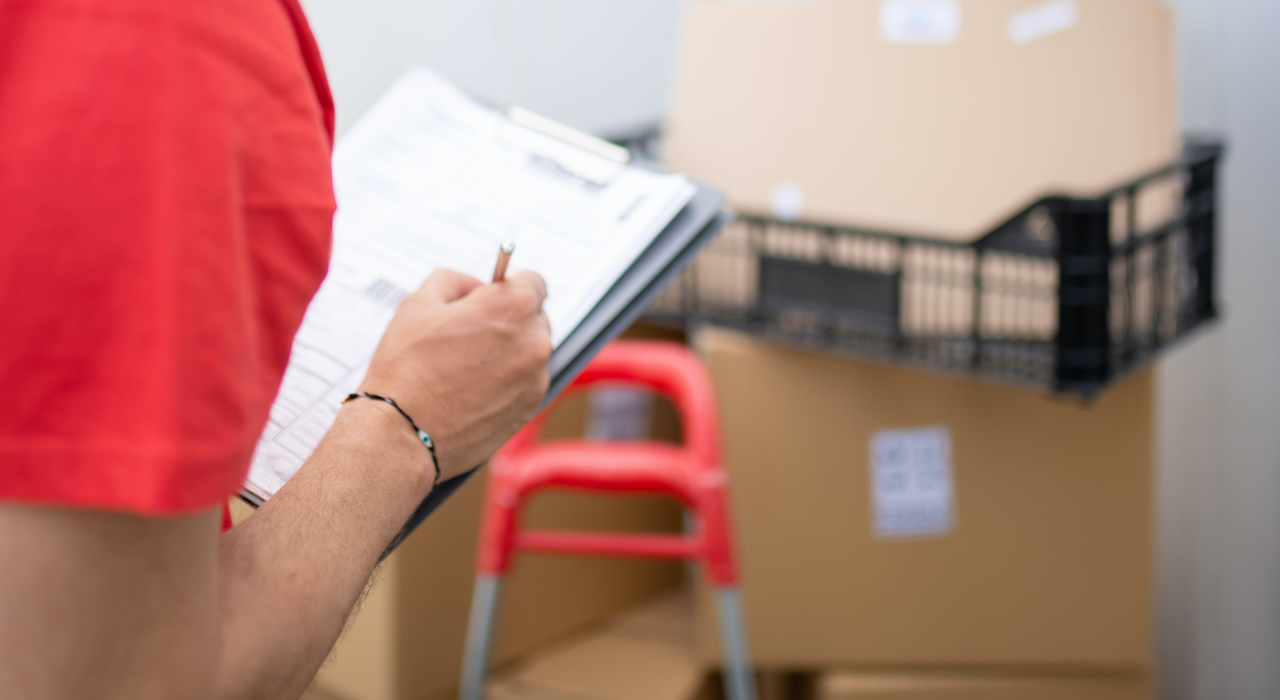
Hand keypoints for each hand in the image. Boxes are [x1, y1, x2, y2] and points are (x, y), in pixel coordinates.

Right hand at [357, 268, 551, 483]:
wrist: (402, 434)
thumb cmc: (406, 370)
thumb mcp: (418, 304)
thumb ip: (455, 281)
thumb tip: (474, 286)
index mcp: (512, 307)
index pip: (533, 281)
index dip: (508, 286)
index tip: (491, 297)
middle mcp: (534, 341)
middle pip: (534, 316)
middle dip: (508, 319)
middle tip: (469, 333)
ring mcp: (536, 377)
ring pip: (530, 350)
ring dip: (508, 351)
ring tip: (465, 366)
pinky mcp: (531, 408)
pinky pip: (526, 381)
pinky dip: (507, 380)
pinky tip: (473, 388)